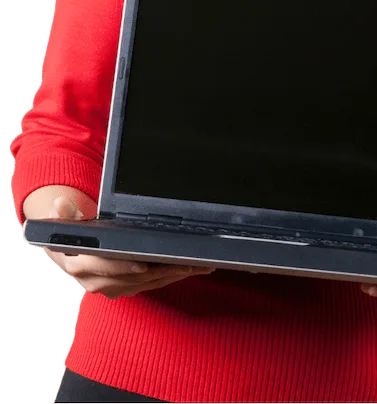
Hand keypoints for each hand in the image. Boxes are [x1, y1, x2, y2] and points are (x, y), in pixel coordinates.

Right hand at [42, 195, 215, 299]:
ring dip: (174, 275)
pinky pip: (153, 284)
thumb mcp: (62, 222)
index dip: (124, 267)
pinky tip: (193, 268)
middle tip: (186, 262)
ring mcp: (114, 288)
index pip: (105, 268)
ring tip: (199, 265)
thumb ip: (62, 214)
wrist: (69, 254)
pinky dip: (173, 276)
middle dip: (162, 271)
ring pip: (149, 282)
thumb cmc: (72, 235)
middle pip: (135, 278)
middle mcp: (97, 282)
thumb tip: (61, 203)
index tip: (144, 264)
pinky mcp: (128, 289)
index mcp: (80, 265)